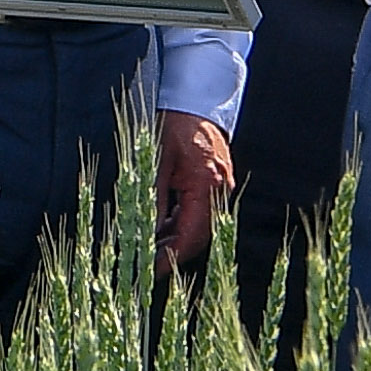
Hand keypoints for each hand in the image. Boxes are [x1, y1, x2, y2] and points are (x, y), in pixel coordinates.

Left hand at [155, 113, 230, 269]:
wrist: (196, 99)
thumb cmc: (174, 124)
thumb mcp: (157, 163)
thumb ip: (154, 200)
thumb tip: (149, 233)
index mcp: (206, 186)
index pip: (191, 236)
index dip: (171, 257)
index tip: (152, 271)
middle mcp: (220, 191)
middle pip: (199, 236)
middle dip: (174, 252)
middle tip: (148, 263)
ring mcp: (222, 187)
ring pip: (201, 226)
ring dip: (177, 237)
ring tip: (150, 244)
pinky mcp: (217, 182)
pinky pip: (202, 211)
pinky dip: (183, 222)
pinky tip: (164, 223)